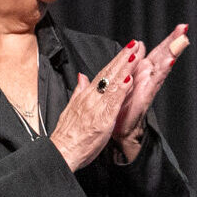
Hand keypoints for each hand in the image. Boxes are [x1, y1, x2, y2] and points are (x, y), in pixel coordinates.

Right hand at [50, 41, 138, 170]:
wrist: (61, 152)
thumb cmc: (67, 136)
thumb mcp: (71, 108)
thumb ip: (79, 91)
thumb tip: (82, 77)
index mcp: (86, 96)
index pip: (103, 74)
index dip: (115, 61)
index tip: (126, 50)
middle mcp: (91, 98)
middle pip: (109, 74)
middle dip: (122, 58)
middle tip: (135, 44)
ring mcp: (97, 108)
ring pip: (112, 83)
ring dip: (124, 68)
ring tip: (135, 54)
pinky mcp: (102, 120)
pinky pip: (113, 102)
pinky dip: (121, 90)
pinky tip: (129, 80)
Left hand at [112, 25, 189, 163]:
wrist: (117, 133)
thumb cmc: (121, 110)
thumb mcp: (125, 80)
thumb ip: (132, 63)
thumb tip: (140, 45)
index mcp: (142, 73)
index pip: (157, 52)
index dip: (168, 40)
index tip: (180, 27)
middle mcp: (148, 79)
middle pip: (163, 56)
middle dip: (174, 42)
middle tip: (185, 28)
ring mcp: (147, 89)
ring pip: (161, 68)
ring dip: (171, 54)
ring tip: (182, 40)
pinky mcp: (144, 98)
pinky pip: (153, 83)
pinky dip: (161, 72)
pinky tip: (168, 62)